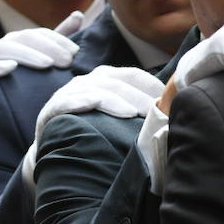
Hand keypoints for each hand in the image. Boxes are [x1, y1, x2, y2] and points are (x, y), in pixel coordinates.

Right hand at [0, 12, 84, 147]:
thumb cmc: (21, 85)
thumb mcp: (41, 62)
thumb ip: (57, 40)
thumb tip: (78, 14)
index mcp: (17, 42)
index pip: (39, 34)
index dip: (58, 40)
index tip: (76, 52)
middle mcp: (0, 47)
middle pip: (23, 38)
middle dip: (47, 47)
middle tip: (66, 61)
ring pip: (2, 49)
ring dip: (26, 54)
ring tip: (47, 64)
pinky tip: (11, 68)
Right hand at [34, 65, 164, 140]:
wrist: (54, 149)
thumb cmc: (92, 131)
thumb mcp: (115, 114)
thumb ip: (136, 106)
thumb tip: (168, 106)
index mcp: (106, 78)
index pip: (134, 75)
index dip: (152, 85)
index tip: (169, 100)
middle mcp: (88, 80)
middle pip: (119, 82)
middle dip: (141, 96)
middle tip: (159, 110)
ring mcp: (70, 93)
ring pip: (99, 90)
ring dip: (120, 101)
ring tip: (137, 114)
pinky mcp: (54, 108)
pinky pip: (72, 101)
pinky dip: (88, 102)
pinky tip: (101, 108)